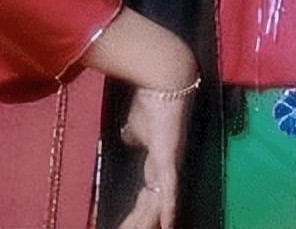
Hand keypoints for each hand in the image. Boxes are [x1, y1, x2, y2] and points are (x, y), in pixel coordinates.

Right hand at [117, 88, 194, 228]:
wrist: (164, 81)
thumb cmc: (150, 100)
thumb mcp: (135, 125)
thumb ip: (132, 136)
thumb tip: (126, 139)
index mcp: (158, 162)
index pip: (146, 196)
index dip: (137, 214)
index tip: (125, 227)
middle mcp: (166, 168)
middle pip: (151, 207)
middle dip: (138, 224)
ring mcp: (170, 164)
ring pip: (158, 205)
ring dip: (146, 223)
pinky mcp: (169, 158)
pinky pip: (169, 189)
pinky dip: (168, 210)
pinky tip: (168, 227)